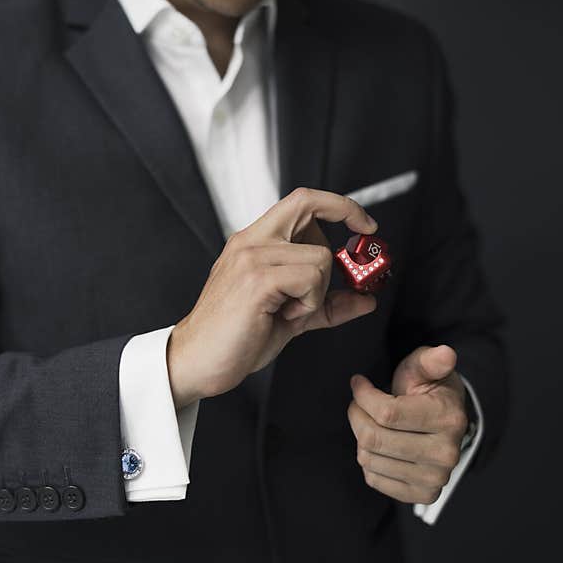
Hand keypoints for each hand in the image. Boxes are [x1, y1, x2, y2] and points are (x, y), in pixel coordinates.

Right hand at [168, 188, 378, 407]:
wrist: (198, 362)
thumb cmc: (235, 338)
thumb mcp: (291, 317)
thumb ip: (327, 303)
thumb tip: (364, 299)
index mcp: (254, 242)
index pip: (303, 200)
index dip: (340, 205)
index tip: (363, 224)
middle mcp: (251, 241)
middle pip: (310, 209)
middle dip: (336, 244)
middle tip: (328, 283)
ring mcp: (252, 257)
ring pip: (319, 256)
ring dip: (316, 292)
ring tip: (288, 311)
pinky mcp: (257, 279)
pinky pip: (311, 279)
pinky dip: (309, 303)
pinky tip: (284, 315)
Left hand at [348, 345, 467, 504]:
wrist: (445, 422)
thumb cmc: (428, 390)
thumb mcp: (427, 368)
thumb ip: (430, 360)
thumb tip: (445, 354)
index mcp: (449, 419)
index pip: (386, 414)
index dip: (363, 396)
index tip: (358, 383)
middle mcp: (446, 454)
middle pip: (373, 438)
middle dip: (356, 415)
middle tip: (358, 403)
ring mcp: (435, 478)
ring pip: (369, 459)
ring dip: (360, 437)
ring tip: (370, 422)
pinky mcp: (422, 495)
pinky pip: (375, 480)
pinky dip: (369, 460)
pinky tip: (380, 446)